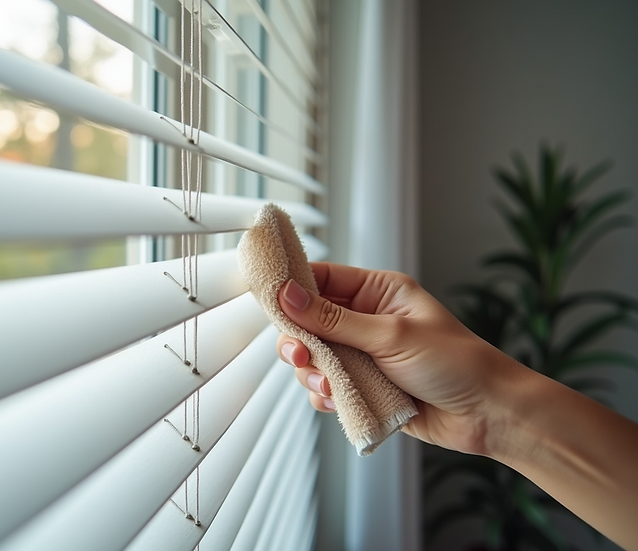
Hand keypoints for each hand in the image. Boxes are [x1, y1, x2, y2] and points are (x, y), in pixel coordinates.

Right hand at [275, 262, 531, 456]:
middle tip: (300, 354)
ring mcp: (364, 355)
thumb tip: (287, 294)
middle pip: (308, 322)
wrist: (488, 415)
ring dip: (314, 373)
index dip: (292, 288)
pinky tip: (340, 401)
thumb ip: (334, 319)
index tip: (267, 298)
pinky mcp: (363, 387)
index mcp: (378, 292)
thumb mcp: (391, 335)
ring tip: (332, 385)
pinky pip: (326, 389)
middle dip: (300, 340)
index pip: (322, 279)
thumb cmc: (456, 363)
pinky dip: (327, 396)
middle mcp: (367, 321)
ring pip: (313, 358)